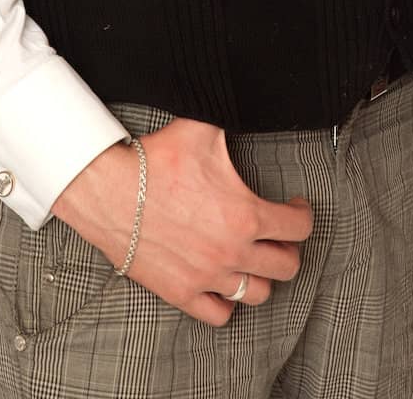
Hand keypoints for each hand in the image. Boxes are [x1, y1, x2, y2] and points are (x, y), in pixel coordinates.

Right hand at [50, 117, 313, 325]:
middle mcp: (233, 252)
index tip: (294, 206)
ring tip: (254, 258)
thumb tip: (247, 99)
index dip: (302, 214)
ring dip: (261, 276)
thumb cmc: (155, 161)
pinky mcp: (182, 293)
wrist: (110, 191)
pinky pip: (219, 314)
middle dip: (287, 247)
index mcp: (245, 215)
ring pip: (257, 294)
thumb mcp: (202, 128)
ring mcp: (208, 277)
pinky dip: (227, 302)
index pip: (298, 228)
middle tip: (277, 233)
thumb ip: (231, 115)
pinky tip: (224, 282)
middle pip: (286, 266)